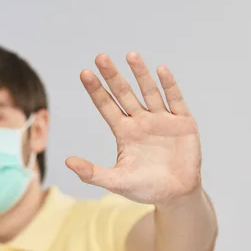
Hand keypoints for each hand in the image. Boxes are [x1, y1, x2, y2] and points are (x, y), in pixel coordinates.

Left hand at [65, 52, 201, 204]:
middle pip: (124, 93)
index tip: (84, 73)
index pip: (107, 106)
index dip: (96, 90)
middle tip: (100, 57)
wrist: (176, 195)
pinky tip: (161, 70)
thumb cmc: (145, 188)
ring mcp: (162, 120)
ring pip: (149, 91)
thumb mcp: (115, 182)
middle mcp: (141, 121)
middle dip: (113, 76)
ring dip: (140, 74)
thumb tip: (67, 161)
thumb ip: (91, 173)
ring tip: (130, 55)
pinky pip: (175, 100)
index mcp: (124, 132)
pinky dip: (169, 85)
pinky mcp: (183, 123)